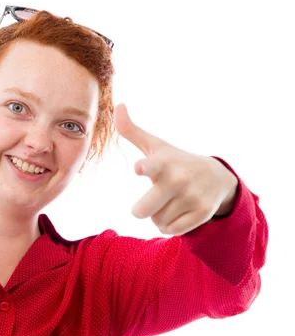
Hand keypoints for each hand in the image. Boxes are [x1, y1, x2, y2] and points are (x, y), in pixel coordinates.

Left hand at [114, 103, 237, 235]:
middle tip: (148, 201)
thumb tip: (118, 105)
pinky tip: (178, 211)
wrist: (218, 177)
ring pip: (156, 221)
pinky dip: (169, 225)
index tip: (139, 168)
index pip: (152, 166)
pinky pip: (170, 230)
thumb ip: (131, 130)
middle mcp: (178, 180)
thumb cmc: (175, 161)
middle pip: (142, 211)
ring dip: (158, 215)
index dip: (144, 168)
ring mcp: (192, 197)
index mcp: (163, 163)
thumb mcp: (155, 146)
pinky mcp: (202, 214)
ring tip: (170, 201)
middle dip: (140, 210)